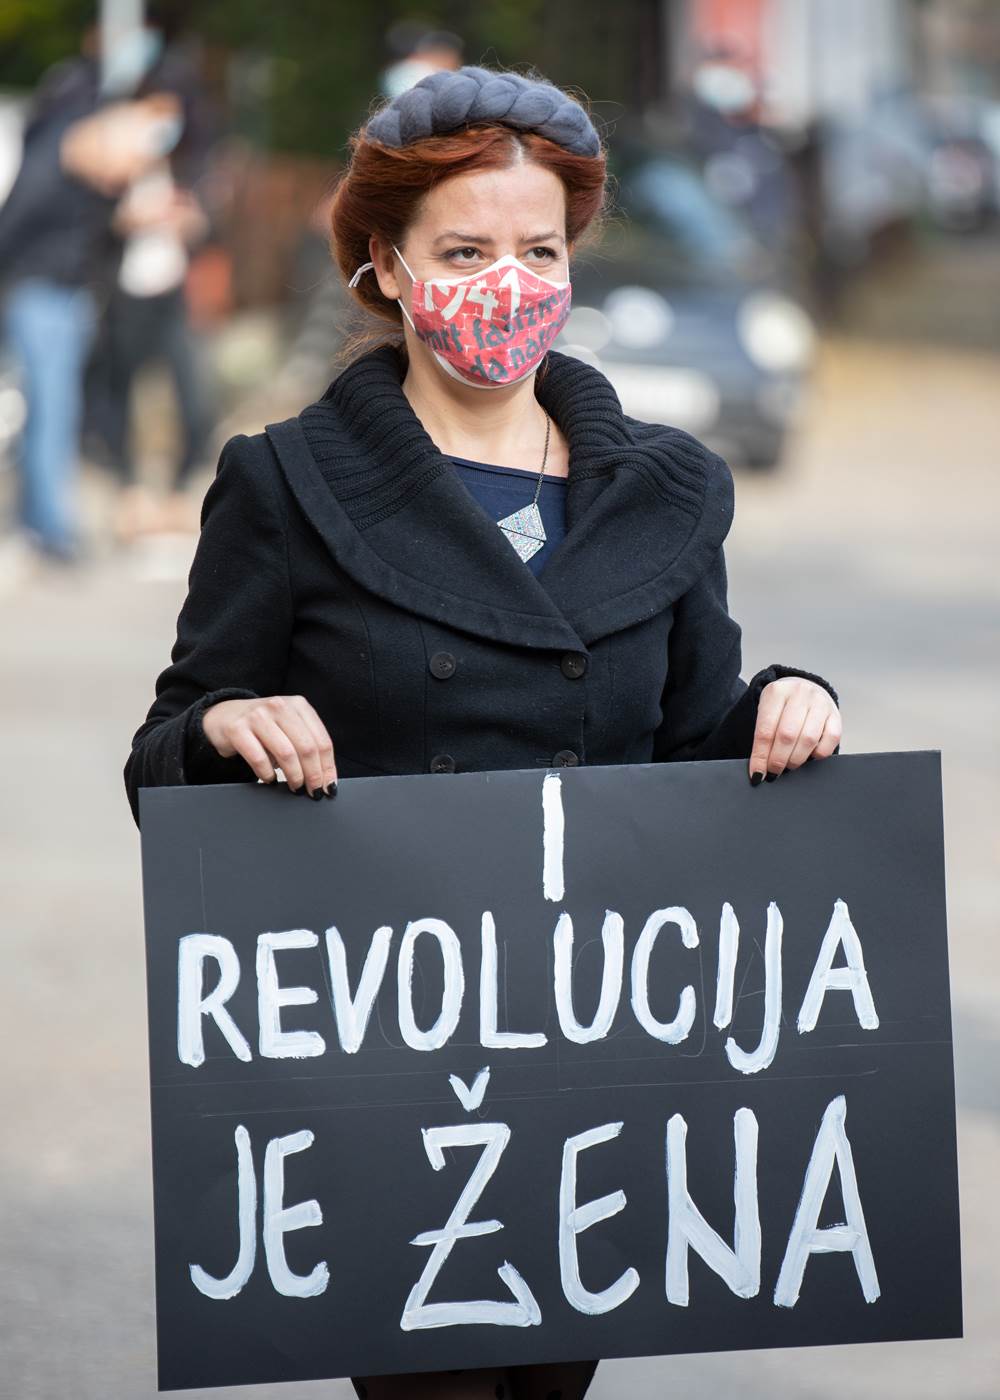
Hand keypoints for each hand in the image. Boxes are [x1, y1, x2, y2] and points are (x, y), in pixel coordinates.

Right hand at [201, 695, 336, 796]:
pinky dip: (267, 774)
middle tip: (313, 791)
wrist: (224, 716)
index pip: (322, 741)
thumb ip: (306, 745)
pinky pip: (259, 758)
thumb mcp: (288, 727)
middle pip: (307, 748)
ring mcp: (257, 716)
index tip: (329, 786)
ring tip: (295, 787)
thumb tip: (324, 778)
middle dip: (313, 775)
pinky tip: (270, 779)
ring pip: (286, 754)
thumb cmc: (262, 726)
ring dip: (294, 776)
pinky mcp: (237, 729)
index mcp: (298, 705)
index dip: (328, 767)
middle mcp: (279, 707)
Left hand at [748, 678, 840, 783]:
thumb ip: (762, 737)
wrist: (802, 690)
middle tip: (773, 772)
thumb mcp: (766, 713)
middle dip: (778, 760)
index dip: (761, 756)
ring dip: (796, 759)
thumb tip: (758, 770)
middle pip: (787, 735)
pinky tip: (809, 755)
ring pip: (808, 739)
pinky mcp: (835, 714)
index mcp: (776, 692)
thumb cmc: (781, 707)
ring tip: (788, 765)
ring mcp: (820, 702)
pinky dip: (818, 754)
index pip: (765, 730)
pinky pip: (830, 740)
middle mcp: (800, 693)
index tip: (757, 774)